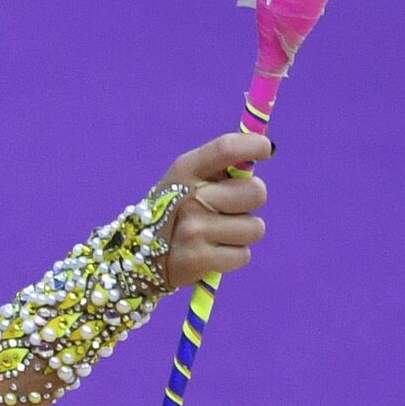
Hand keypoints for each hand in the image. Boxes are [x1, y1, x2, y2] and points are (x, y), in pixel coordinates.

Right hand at [155, 132, 271, 289]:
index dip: (252, 146)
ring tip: (218, 233)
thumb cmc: (176, 209)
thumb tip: (265, 148)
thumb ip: (222, 165)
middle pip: (256, 192)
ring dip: (243, 232)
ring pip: (255, 228)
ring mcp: (193, 229)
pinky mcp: (199, 259)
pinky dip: (233, 256)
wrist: (138, 254)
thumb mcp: (187, 178)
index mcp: (186, 169)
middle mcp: (189, 197)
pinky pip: (243, 255)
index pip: (226, 148)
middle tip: (230, 208)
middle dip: (250, 202)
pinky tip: (213, 252)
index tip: (265, 150)